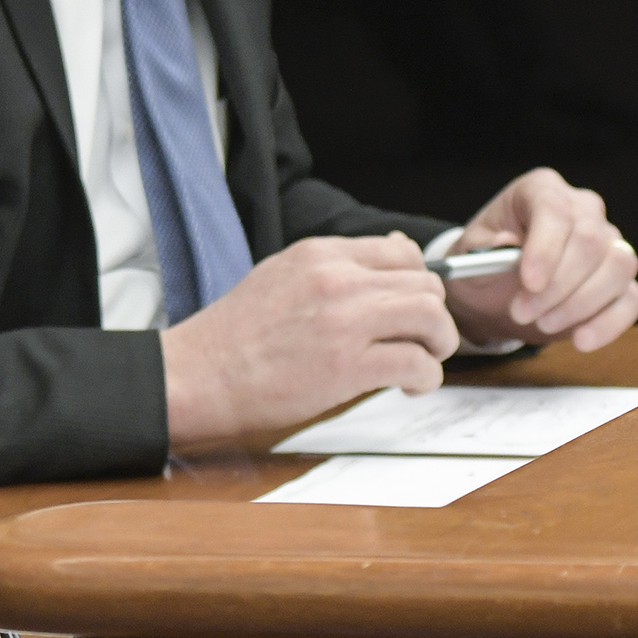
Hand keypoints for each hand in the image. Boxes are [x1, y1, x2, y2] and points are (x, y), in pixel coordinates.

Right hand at [160, 233, 459, 450]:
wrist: (198, 374)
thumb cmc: (234, 337)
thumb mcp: (280, 276)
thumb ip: (335, 267)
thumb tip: (395, 251)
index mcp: (318, 254)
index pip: (402, 251)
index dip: (418, 282)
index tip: (412, 307)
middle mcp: (336, 278)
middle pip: (425, 283)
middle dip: (435, 316)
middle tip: (422, 341)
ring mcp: (343, 320)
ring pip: (431, 315)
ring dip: (439, 343)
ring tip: (422, 361)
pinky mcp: (348, 365)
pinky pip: (417, 363)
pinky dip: (426, 377)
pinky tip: (408, 386)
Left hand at [441, 168, 637, 352]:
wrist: (496, 287)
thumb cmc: (484, 260)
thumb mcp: (469, 253)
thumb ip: (481, 248)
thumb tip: (505, 243)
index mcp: (541, 190)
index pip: (554, 210)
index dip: (546, 248)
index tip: (529, 283)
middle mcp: (583, 209)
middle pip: (590, 240)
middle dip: (558, 285)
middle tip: (522, 314)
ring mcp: (609, 242)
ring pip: (618, 266)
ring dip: (581, 304)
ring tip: (542, 325)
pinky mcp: (621, 279)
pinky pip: (632, 298)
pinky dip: (609, 323)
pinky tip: (580, 341)